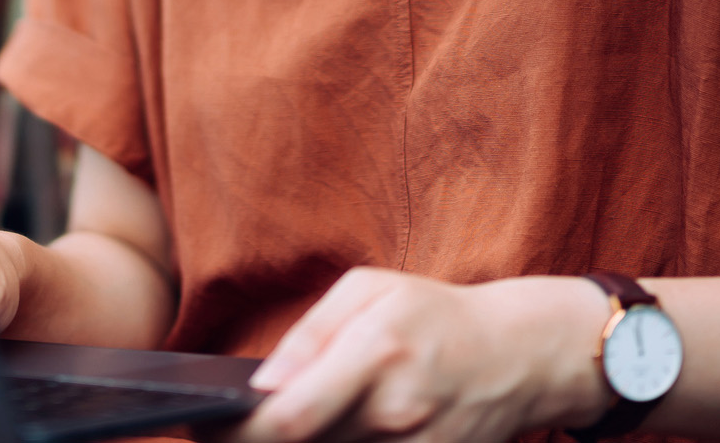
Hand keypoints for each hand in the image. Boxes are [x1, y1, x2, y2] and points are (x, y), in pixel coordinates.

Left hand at [231, 269, 611, 442]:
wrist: (519, 358)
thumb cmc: (434, 316)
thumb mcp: (370, 291)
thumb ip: (309, 335)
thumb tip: (260, 384)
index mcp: (377, 355)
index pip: (287, 420)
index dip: (232, 433)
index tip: (201, 425)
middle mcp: (396, 415)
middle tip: (217, 431)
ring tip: (266, 431)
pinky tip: (317, 437)